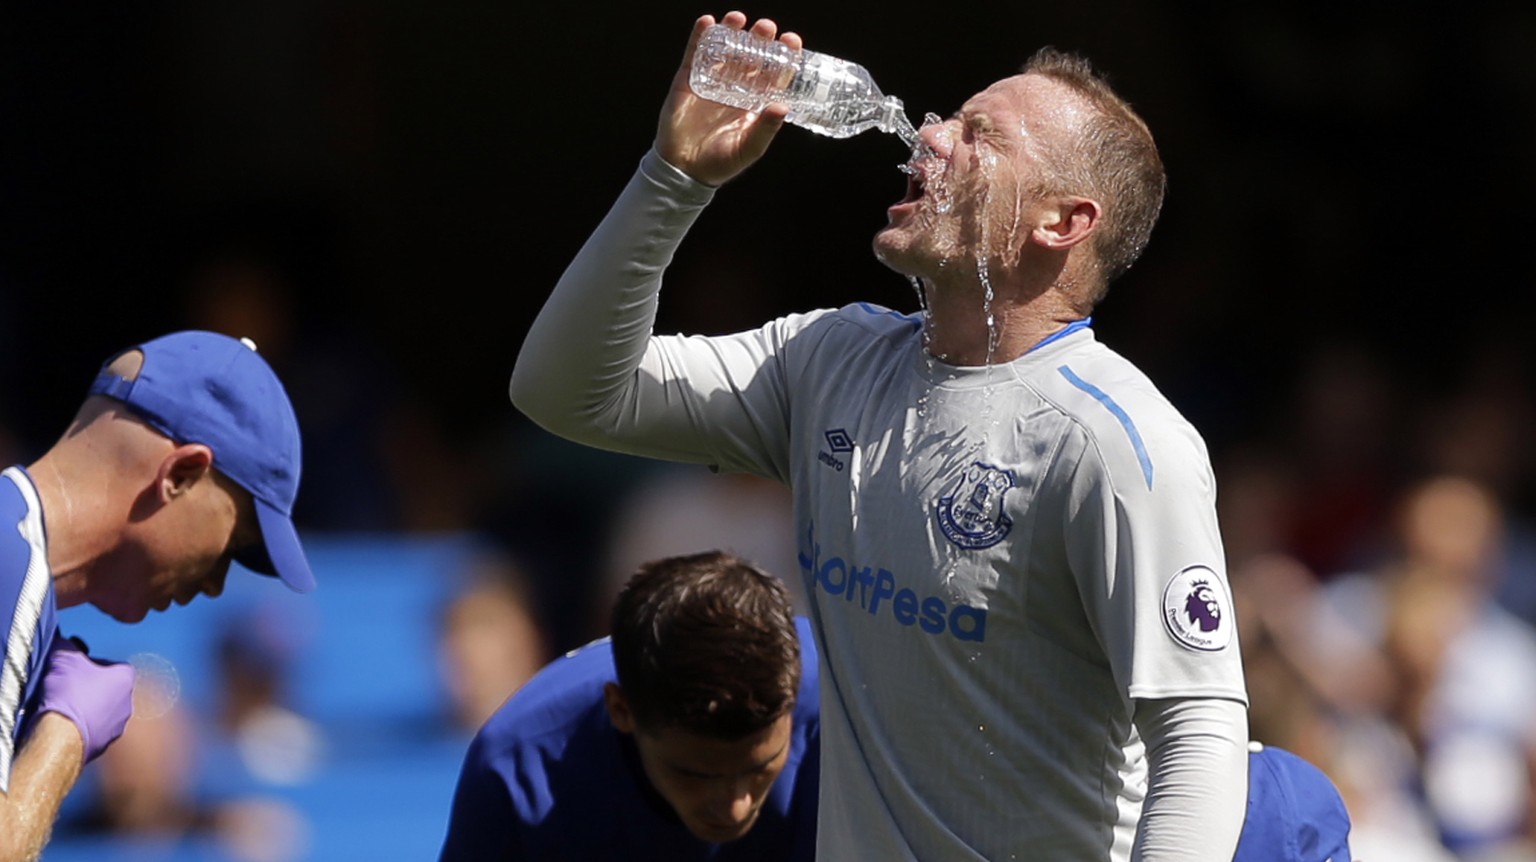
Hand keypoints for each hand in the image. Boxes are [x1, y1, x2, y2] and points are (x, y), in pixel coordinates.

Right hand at [36, 636, 134, 763]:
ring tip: (62, 708)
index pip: (109, 664)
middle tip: (64, 688)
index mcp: (126, 677)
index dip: (88, 664)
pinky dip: (79, 727)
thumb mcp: (63, 657)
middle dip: (87, 687)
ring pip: (100, 711)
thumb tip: (62, 640)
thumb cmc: (68, 692)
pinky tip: (63, 725)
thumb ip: (66, 645)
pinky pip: (91, 731)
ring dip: (84, 709)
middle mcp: (128, 702)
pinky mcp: (103, 746)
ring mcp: (117, 726)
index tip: (71, 668)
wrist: (62, 736)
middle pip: (105, 689)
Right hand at [655, 11, 798, 185]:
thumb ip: (765, 129)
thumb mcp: (748, 149)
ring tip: (738, 19)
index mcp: (754, 103)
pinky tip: (708, 22)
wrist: (683, 169)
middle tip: (766, 28)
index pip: (773, 75)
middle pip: (751, 57)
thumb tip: (782, 106)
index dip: (783, 57)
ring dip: (732, 32)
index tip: (791, 41)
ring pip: (725, 51)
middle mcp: (735, 88)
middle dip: (760, 40)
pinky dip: (700, 37)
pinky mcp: (688, 80)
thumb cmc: (719, 163)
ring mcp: (711, 82)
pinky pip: (695, 54)